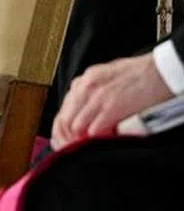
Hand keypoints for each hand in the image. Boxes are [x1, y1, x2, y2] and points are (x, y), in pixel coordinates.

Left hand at [51, 52, 171, 149]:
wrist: (158, 72)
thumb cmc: (138, 74)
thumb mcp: (106, 77)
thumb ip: (92, 92)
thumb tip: (84, 110)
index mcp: (84, 80)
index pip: (63, 109)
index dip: (62, 127)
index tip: (66, 139)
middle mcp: (86, 87)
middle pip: (64, 119)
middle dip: (67, 136)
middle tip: (73, 148)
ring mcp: (97, 97)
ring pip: (75, 126)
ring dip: (79, 139)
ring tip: (85, 147)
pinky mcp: (112, 107)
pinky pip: (93, 129)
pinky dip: (94, 139)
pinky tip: (98, 143)